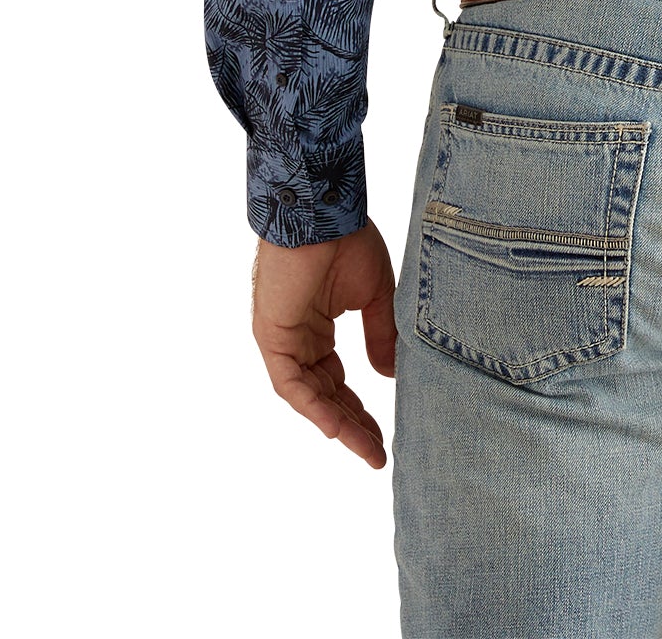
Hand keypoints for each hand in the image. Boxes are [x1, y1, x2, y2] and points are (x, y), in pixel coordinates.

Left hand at [252, 222, 397, 466]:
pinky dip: (313, 406)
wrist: (323, 209)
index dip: (360, 409)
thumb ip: (380, 335)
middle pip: (324, 395)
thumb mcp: (375, 294)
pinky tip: (336, 428)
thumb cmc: (346, 239)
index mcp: (317, 326)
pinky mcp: (271, 335)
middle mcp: (297, 338)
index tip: (384, 435)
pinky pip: (290, 383)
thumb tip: (389, 378)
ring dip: (337, 424)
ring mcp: (282, 339)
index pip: (337, 380)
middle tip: (378, 453)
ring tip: (367, 448)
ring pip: (309, 396)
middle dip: (352, 425)